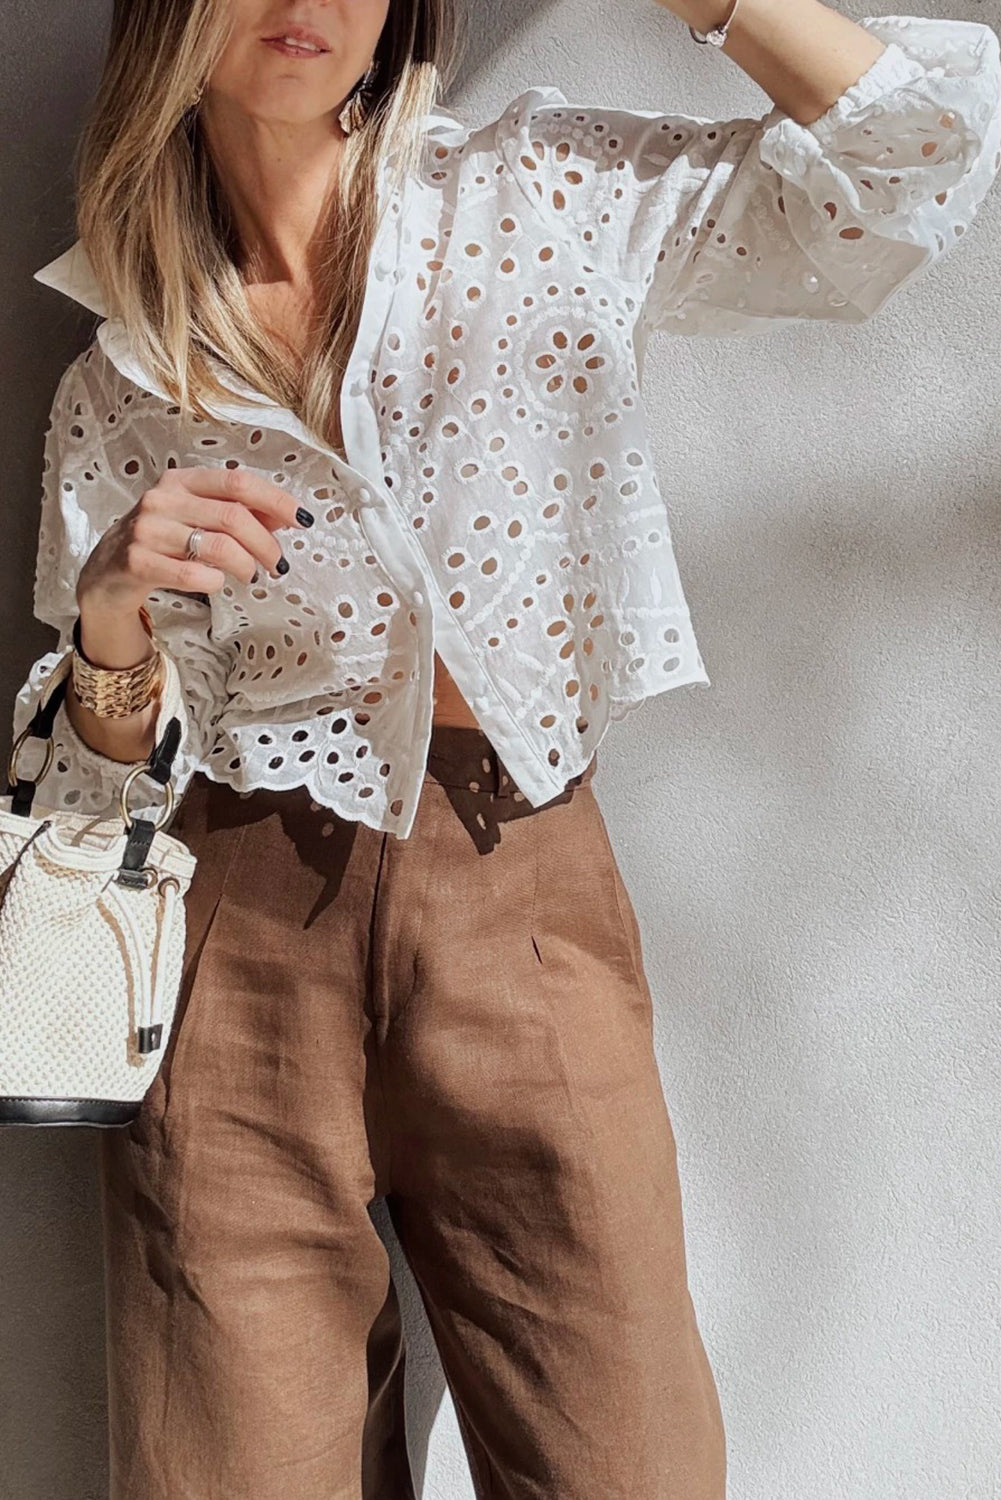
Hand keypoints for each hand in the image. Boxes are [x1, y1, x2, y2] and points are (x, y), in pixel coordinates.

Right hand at [76, 464, 312, 615]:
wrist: (107, 574)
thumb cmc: (160, 543)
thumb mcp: (196, 520)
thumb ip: (237, 514)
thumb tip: (284, 517)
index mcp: (181, 481)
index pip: (238, 482)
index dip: (275, 500)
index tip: (301, 520)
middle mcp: (162, 499)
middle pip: (234, 516)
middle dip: (266, 544)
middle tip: (278, 564)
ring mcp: (147, 529)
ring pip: (218, 546)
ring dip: (246, 565)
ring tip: (250, 576)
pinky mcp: (137, 561)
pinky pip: (192, 574)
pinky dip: (215, 582)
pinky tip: (216, 583)